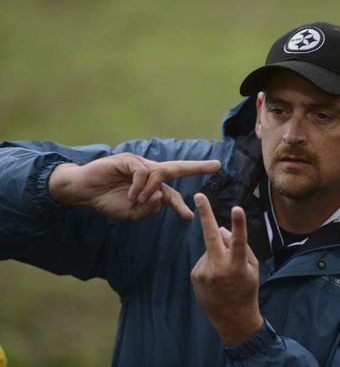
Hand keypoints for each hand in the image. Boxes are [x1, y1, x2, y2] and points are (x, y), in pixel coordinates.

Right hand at [48, 153, 220, 219]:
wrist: (84, 191)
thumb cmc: (108, 201)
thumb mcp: (132, 212)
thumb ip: (149, 208)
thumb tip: (162, 199)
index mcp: (153, 188)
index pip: (173, 194)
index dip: (181, 206)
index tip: (190, 217)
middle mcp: (151, 173)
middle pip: (178, 168)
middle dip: (198, 166)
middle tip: (216, 165)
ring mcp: (140, 165)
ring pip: (159, 174)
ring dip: (151, 191)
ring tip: (137, 201)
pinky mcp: (129, 160)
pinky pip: (144, 172)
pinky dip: (140, 186)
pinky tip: (131, 195)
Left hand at [191, 193, 262, 345]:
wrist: (232, 320)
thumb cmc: (247, 290)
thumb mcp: (252, 269)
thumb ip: (240, 247)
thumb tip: (222, 229)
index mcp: (237, 267)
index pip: (239, 241)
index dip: (238, 224)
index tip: (237, 208)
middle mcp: (219, 268)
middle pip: (210, 237)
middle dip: (205, 214)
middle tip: (198, 195)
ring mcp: (204, 272)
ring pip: (211, 250)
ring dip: (218, 254)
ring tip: (225, 275)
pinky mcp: (195, 275)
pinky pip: (205, 260)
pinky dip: (211, 263)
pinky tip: (217, 279)